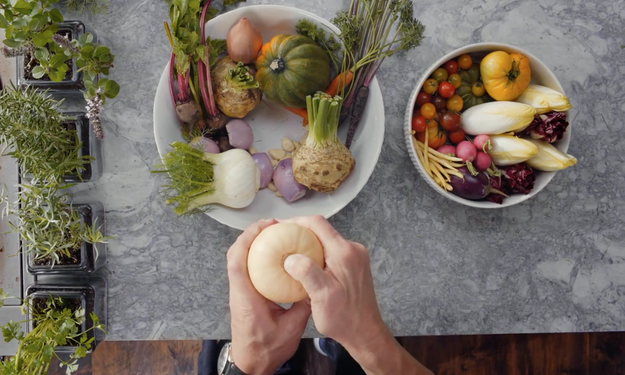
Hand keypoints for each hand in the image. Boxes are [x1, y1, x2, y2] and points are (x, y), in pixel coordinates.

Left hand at [227, 219, 310, 374]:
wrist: (251, 365)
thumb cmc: (266, 350)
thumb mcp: (291, 328)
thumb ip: (302, 305)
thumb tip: (314, 284)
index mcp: (245, 297)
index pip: (237, 261)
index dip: (247, 239)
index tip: (264, 226)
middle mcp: (238, 292)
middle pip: (235, 255)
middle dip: (251, 235)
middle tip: (272, 225)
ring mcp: (240, 294)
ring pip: (239, 261)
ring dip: (252, 245)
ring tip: (273, 235)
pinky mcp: (244, 297)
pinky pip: (246, 270)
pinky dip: (257, 258)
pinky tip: (274, 256)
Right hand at [281, 216, 388, 351]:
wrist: (365, 333)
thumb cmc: (344, 318)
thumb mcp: (322, 296)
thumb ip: (307, 273)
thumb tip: (290, 257)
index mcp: (344, 252)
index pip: (317, 224)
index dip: (296, 222)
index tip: (278, 227)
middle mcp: (352, 249)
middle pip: (321, 230)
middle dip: (299, 232)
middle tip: (279, 240)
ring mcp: (355, 257)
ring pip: (326, 240)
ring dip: (307, 244)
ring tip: (287, 251)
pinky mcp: (354, 265)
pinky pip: (331, 251)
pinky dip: (316, 253)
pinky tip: (303, 264)